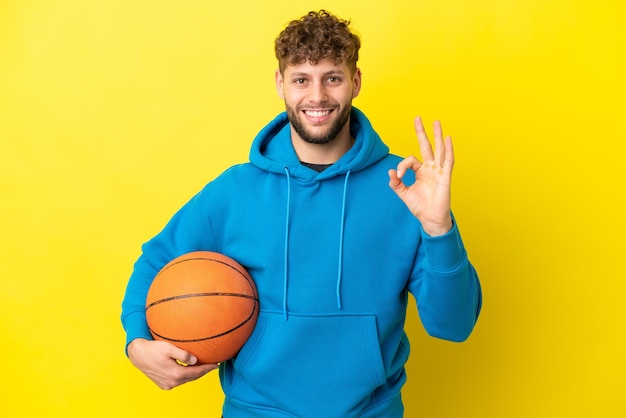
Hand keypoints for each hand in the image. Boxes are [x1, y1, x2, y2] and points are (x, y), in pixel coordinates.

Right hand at [127, 338, 217, 389]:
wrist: (138, 354)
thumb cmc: (153, 348)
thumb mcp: (169, 348)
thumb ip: (184, 354)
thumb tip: (195, 360)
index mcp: (175, 374)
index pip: (197, 372)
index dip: (207, 368)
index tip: (216, 364)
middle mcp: (172, 382)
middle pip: (193, 377)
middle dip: (203, 371)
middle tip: (212, 365)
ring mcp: (167, 384)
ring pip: (186, 380)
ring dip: (194, 374)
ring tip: (202, 366)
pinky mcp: (163, 384)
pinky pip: (178, 381)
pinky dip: (185, 376)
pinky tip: (189, 369)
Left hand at [388, 117, 453, 235]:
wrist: (430, 218)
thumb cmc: (420, 207)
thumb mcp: (404, 194)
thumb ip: (396, 184)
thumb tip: (389, 172)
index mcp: (421, 171)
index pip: (410, 160)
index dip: (402, 166)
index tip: (397, 176)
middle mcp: (430, 168)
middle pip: (426, 146)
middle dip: (422, 132)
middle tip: (418, 118)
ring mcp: (439, 171)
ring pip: (439, 149)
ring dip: (438, 136)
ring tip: (436, 122)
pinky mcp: (445, 177)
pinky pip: (448, 161)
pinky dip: (449, 150)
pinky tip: (448, 138)